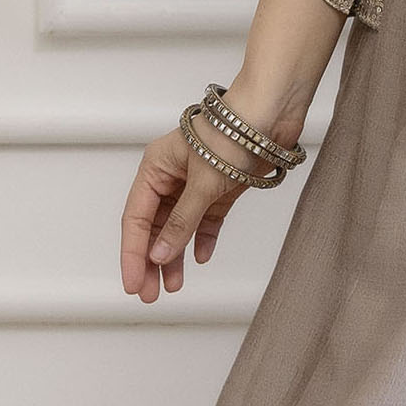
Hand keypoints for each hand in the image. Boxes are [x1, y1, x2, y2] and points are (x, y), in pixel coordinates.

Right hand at [121, 129, 241, 302]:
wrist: (272, 112)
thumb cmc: (232, 134)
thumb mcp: (203, 184)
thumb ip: (181, 222)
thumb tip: (159, 255)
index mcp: (155, 168)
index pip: (135, 219)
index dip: (132, 254)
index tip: (133, 283)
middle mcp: (172, 176)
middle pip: (154, 226)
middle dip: (151, 260)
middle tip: (150, 293)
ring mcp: (197, 183)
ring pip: (179, 226)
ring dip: (176, 255)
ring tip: (174, 285)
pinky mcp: (222, 188)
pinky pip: (206, 220)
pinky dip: (203, 238)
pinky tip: (201, 257)